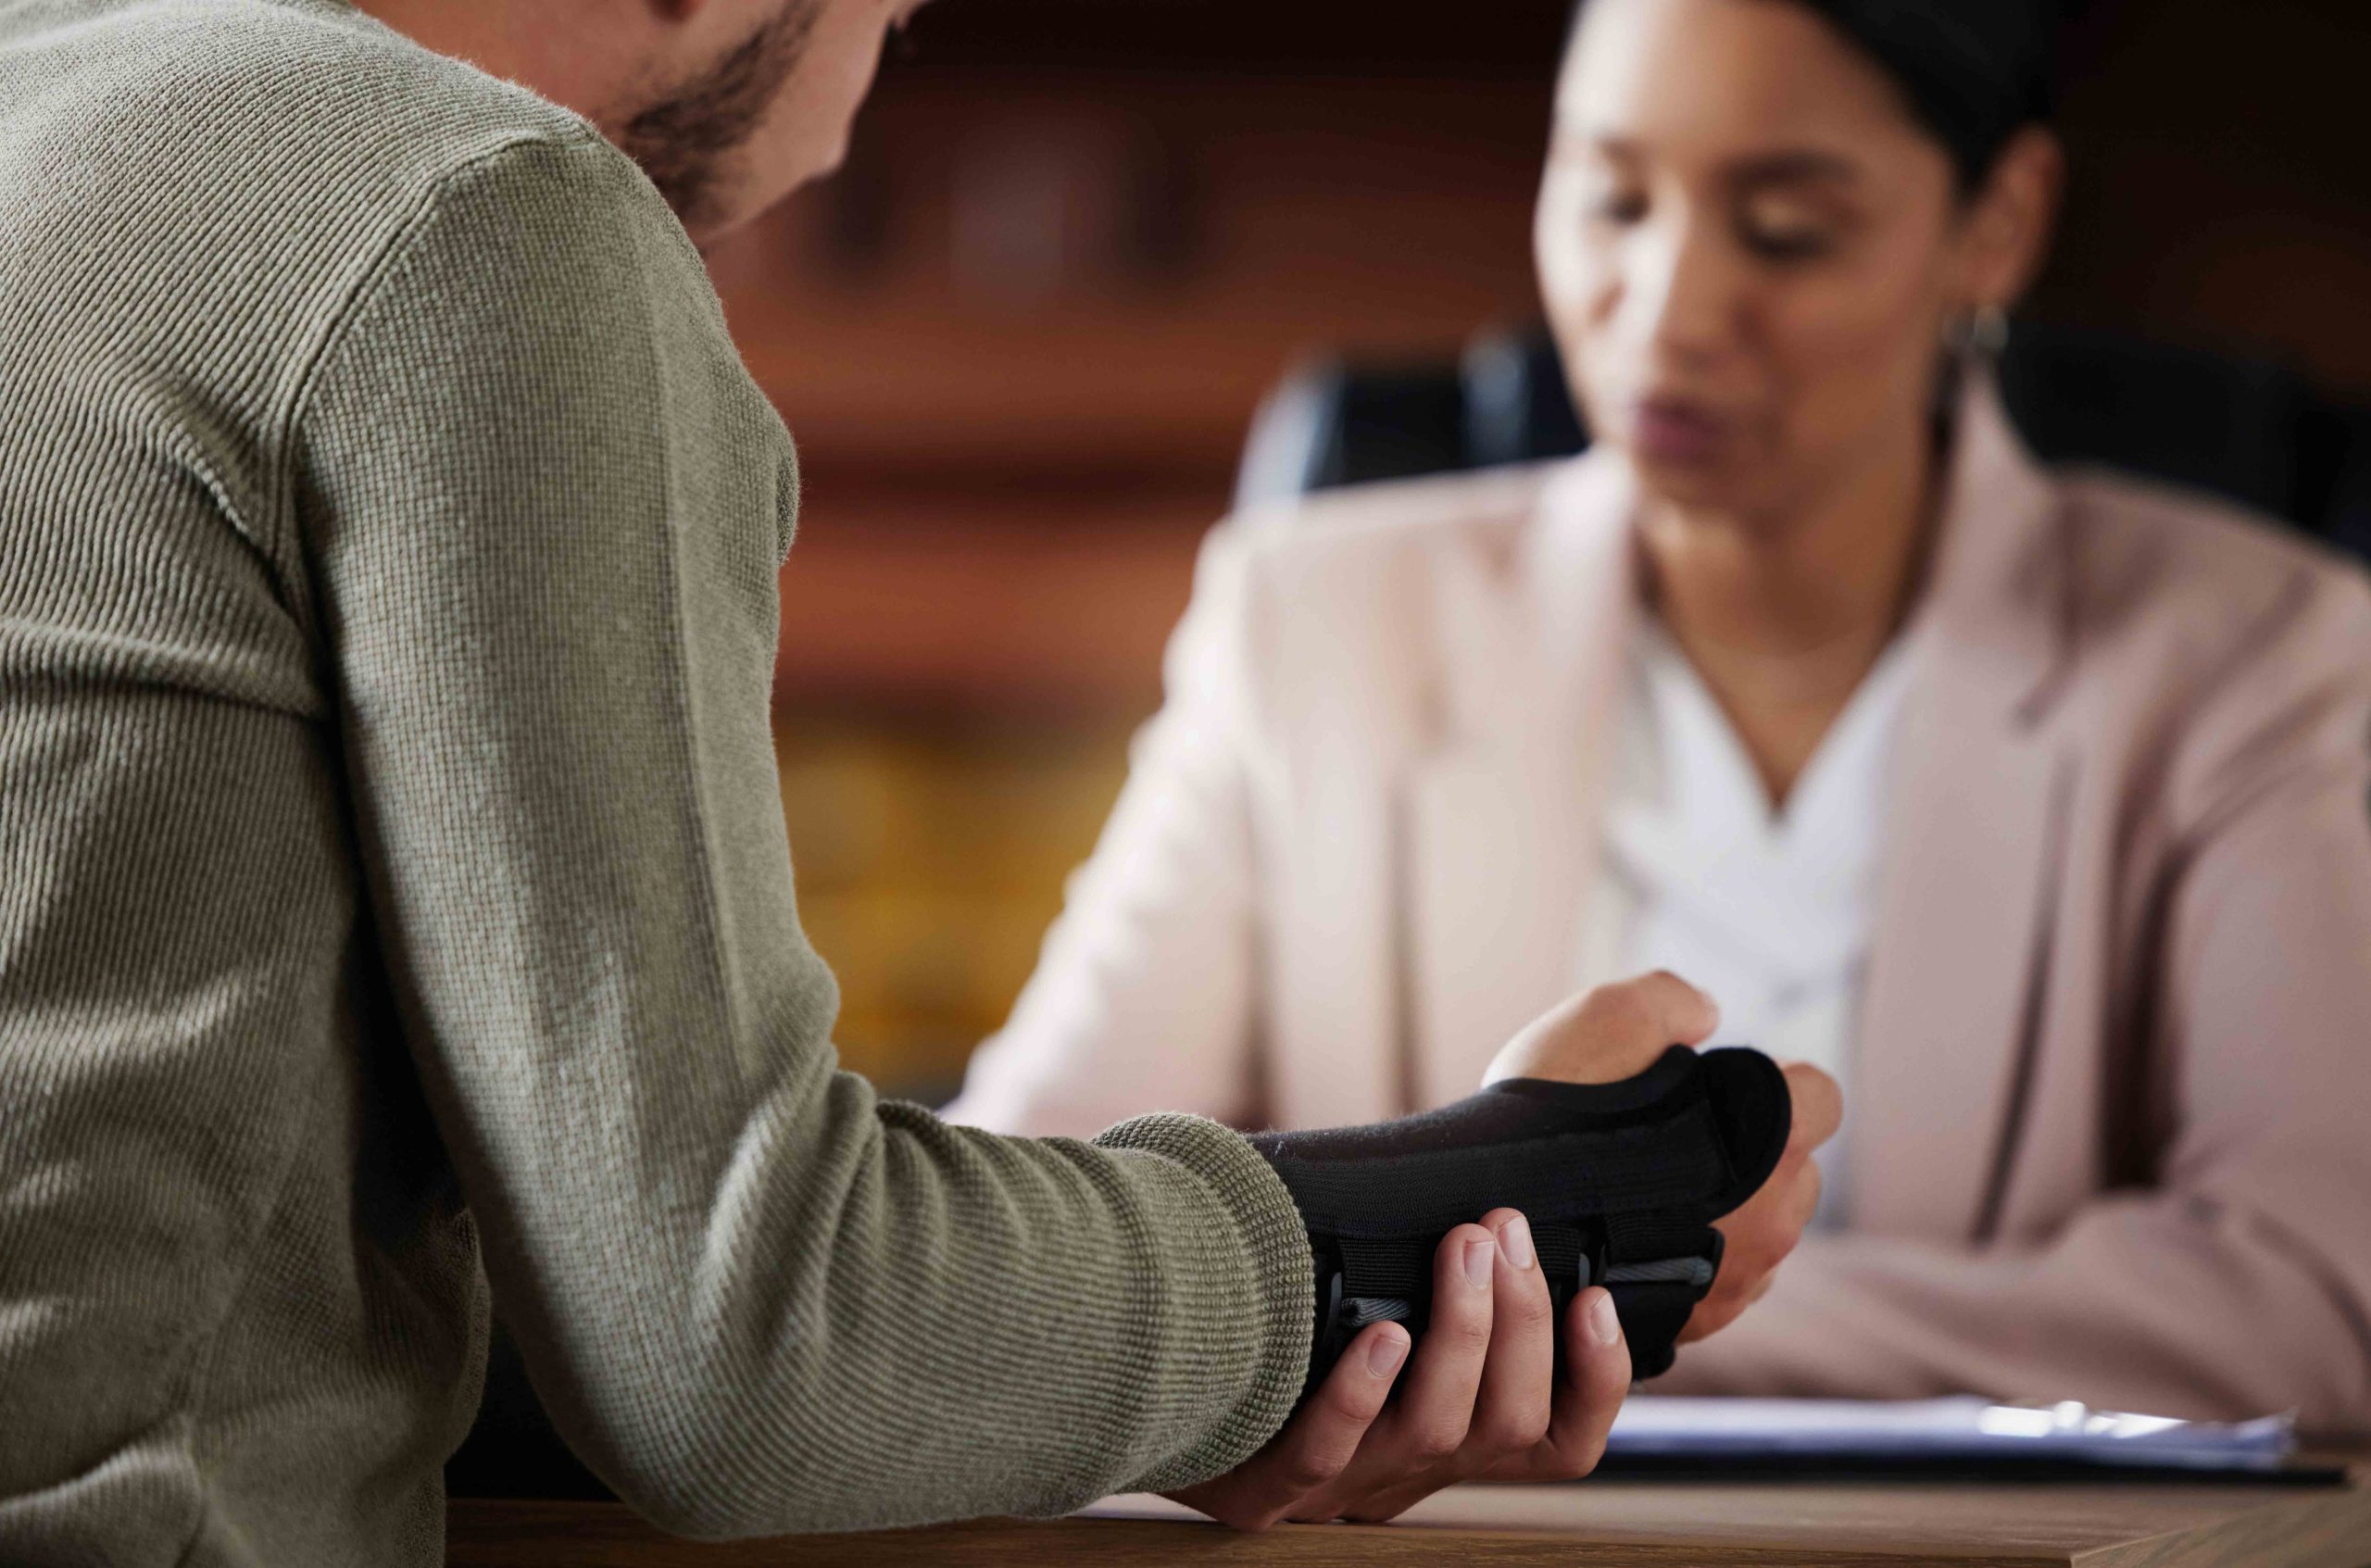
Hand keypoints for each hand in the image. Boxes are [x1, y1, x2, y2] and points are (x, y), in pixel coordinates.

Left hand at [1167, 1209, 1631, 1528]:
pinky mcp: (1260, 1492)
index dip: (1598, 1381)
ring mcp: (1336, 1490)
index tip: (1594, 1297)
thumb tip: (1499, 1196)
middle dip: (1522, 1322)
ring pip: (1434, 1433)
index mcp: (1447, 1442)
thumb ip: (1432, 1281)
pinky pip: (1323, 1454)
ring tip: (1465, 1249)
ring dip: (1462, 1333)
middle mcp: (1406, 1474)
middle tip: (1503, 1230)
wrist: (1148, 1404)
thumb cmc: (1277, 1346)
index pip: (1560, 1442)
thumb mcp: (1369, 1323)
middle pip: (1507, 1424)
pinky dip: (1359, 1394)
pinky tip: (1380, 1334)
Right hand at [1479, 971, 1843, 1345]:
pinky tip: (1630, 1239)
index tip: (1715, 1082)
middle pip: (1794, 1171)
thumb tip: (1705, 1013)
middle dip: (1751, 1152)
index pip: (1820, 1097)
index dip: (1773, 1080)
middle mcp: (1775, 1220)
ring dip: (1725, 1211)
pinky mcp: (1698, 1324)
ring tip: (1641, 1193)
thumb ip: (1672, 1000)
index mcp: (1772, 1142)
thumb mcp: (1607, 1017)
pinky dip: (1688, 1258)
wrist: (1484, 1225)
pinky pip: (1718, 1282)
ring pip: (1759, 1233)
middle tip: (1668, 1137)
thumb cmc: (1548, 1123)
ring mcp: (1739, 1282)